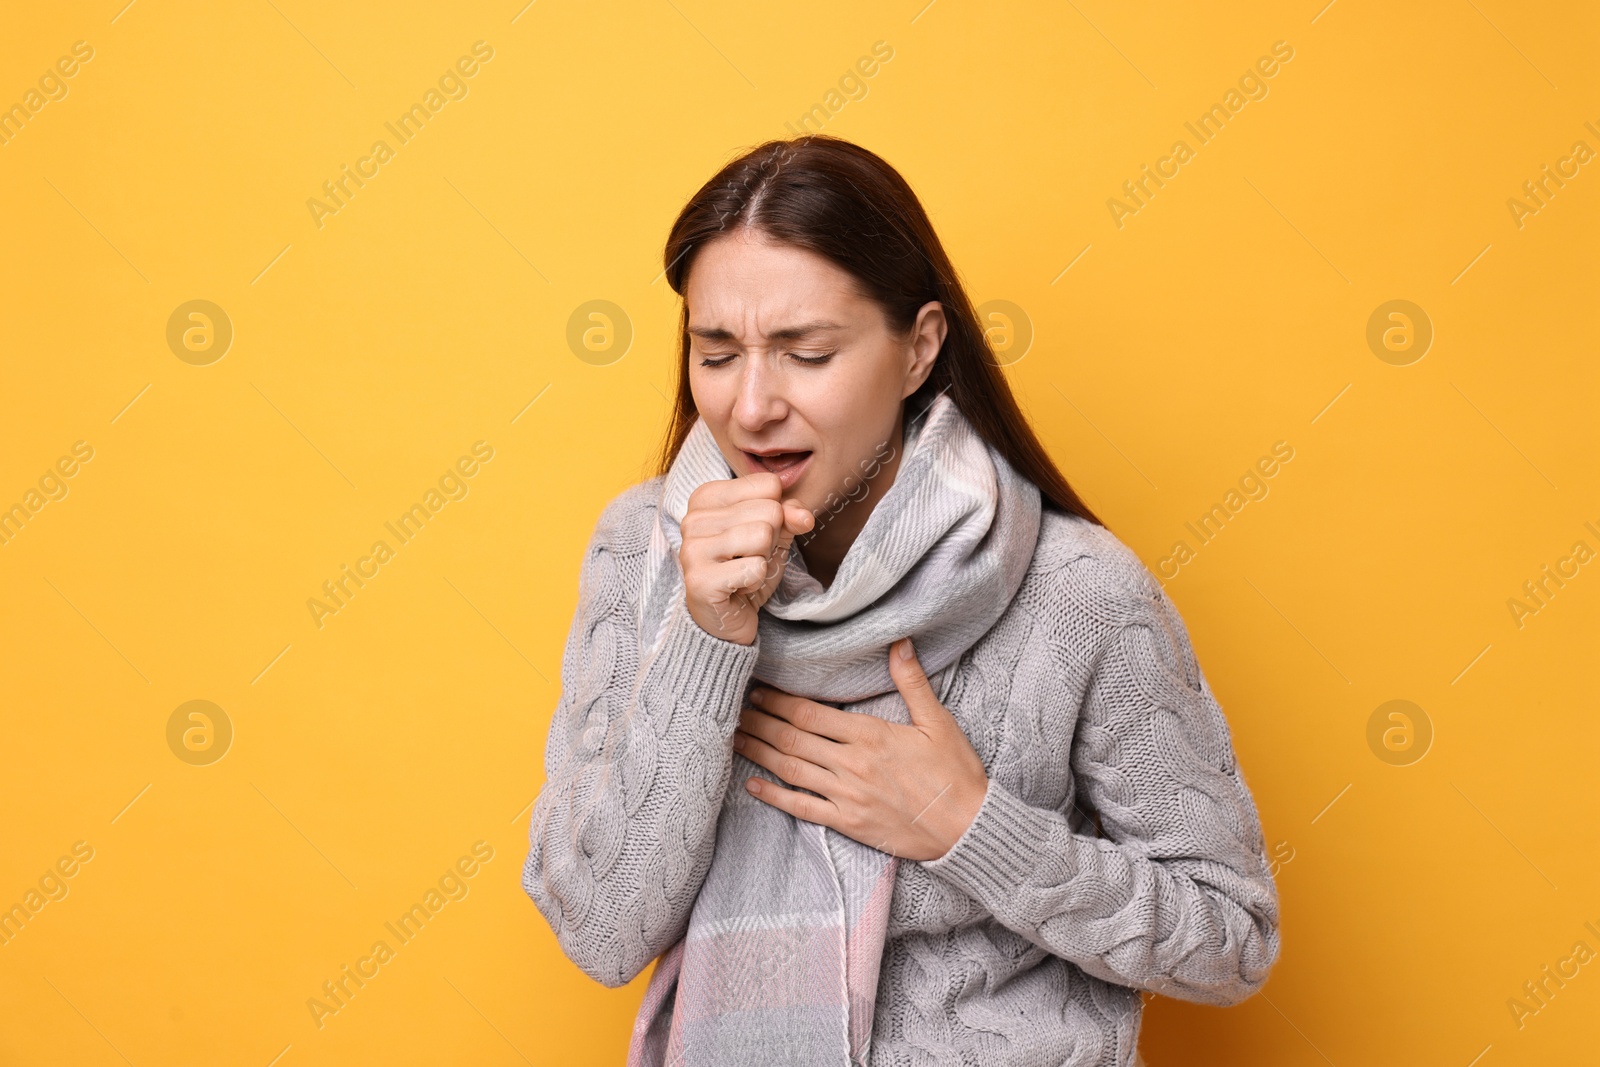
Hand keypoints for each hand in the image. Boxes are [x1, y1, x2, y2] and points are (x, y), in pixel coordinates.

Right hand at [680, 471, 813, 645]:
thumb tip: (805, 517)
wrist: (725, 618)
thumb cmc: (746, 569)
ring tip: (744, 572)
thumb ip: (790, 515)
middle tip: (748, 559)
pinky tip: (738, 588)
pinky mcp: (700, 580)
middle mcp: (693, 519)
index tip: (753, 537)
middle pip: (769, 511)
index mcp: (706, 498)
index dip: (775, 514)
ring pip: (762, 536)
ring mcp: (692, 549)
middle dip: (770, 541)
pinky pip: (755, 568)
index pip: (769, 485)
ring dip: (763, 561)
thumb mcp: (773, 534)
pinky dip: (756, 582)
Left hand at [732, 637, 988, 861]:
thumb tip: (899, 642)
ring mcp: (847, 796)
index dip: (780, 701)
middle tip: (734, 710)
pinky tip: (754, 785)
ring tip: (735, 738)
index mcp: (870, 735)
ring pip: (791, 770)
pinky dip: (775, 797)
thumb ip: (912, 681)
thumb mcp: (938, 721)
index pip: (811, 714)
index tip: (759, 690)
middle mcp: (851, 764)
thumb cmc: (955, 773)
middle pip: (793, 739)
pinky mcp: (848, 823)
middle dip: (761, 722)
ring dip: (760, 752)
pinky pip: (802, 808)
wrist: (968, 826)